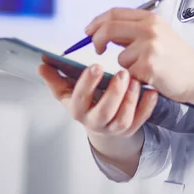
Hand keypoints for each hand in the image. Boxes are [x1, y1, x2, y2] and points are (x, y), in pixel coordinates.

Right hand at [38, 62, 157, 138]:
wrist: (100, 124)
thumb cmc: (85, 101)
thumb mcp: (69, 91)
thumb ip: (56, 78)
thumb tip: (41, 65)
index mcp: (78, 110)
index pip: (80, 98)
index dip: (87, 83)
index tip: (96, 65)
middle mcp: (96, 121)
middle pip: (104, 112)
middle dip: (114, 93)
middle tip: (122, 73)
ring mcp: (114, 128)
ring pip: (123, 118)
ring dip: (131, 100)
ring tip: (135, 80)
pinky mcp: (131, 129)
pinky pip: (141, 120)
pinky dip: (147, 107)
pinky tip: (152, 92)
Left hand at [84, 7, 193, 101]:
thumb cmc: (178, 57)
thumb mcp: (159, 34)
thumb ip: (134, 30)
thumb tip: (105, 30)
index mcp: (150, 18)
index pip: (114, 13)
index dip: (97, 21)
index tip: (89, 31)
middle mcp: (149, 29)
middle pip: (109, 28)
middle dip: (97, 39)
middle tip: (96, 49)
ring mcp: (149, 47)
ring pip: (119, 56)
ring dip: (127, 65)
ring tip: (146, 67)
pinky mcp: (148, 65)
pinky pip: (128, 72)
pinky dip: (135, 77)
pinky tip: (151, 76)